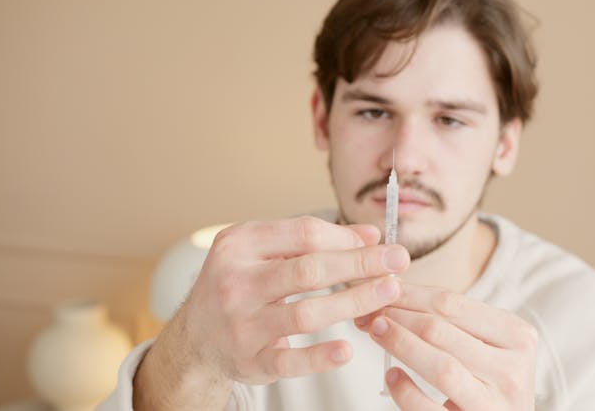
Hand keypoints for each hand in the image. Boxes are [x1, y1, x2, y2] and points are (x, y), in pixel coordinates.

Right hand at [133, 216, 409, 409]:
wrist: (195, 336)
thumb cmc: (238, 285)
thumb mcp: (262, 251)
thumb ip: (311, 240)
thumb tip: (369, 235)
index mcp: (239, 245)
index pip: (303, 234)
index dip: (346, 238)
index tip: (378, 242)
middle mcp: (235, 282)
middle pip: (309, 269)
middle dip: (360, 264)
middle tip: (398, 260)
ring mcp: (241, 324)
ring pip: (305, 313)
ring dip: (353, 302)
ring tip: (388, 293)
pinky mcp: (249, 360)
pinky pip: (289, 360)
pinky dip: (319, 357)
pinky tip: (347, 350)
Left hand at [355, 282, 536, 409]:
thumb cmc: (489, 379)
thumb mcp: (485, 344)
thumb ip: (451, 320)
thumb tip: (392, 292)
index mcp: (517, 335)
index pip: (452, 304)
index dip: (409, 294)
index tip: (379, 288)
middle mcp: (512, 369)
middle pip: (441, 331)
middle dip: (398, 317)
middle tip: (369, 312)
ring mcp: (496, 403)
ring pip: (441, 367)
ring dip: (400, 344)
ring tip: (375, 331)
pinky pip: (430, 408)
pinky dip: (406, 390)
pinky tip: (391, 375)